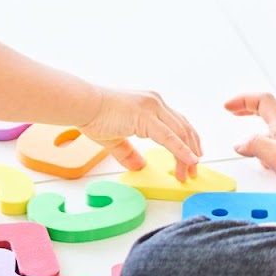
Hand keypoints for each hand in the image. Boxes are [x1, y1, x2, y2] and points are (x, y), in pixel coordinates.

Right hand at [79, 89, 201, 179]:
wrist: (82, 104)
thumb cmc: (94, 117)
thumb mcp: (115, 140)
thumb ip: (129, 153)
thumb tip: (139, 166)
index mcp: (151, 104)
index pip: (178, 124)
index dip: (188, 143)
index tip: (193, 159)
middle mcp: (156, 102)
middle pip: (184, 129)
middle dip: (192, 151)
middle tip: (194, 170)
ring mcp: (152, 106)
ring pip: (180, 133)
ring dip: (187, 156)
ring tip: (190, 172)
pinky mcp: (146, 115)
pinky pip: (169, 136)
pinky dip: (181, 150)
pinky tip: (189, 161)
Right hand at [226, 93, 275, 219]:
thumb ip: (255, 145)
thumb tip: (241, 144)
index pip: (262, 101)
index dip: (243, 100)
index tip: (228, 107)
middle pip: (269, 108)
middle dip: (250, 106)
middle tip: (236, 110)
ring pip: (273, 126)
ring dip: (257, 124)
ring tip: (246, 130)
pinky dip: (265, 146)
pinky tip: (262, 158)